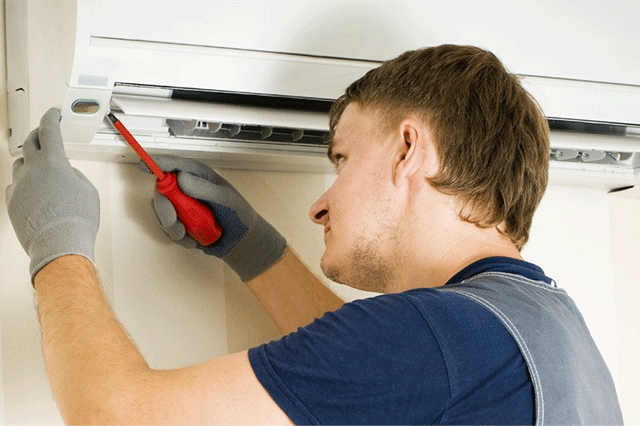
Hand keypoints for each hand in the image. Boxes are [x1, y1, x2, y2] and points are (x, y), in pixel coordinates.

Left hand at [5, 108, 99, 281]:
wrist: (59, 243)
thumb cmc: (76, 220)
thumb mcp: (87, 190)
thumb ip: (74, 174)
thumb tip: (65, 174)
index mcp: (54, 162)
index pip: (49, 130)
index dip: (51, 118)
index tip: (53, 114)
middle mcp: (32, 170)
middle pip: (30, 142)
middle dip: (38, 135)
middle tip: (44, 135)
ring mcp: (19, 185)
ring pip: (20, 164)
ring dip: (30, 161)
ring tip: (40, 168)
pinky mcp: (12, 200)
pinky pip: (15, 184)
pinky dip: (24, 183)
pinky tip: (34, 190)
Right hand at [141, 156, 285, 281]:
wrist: (241, 241)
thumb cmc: (238, 215)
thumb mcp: (225, 200)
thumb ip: (204, 189)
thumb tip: (181, 177)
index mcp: (199, 176)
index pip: (175, 165)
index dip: (158, 164)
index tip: (143, 166)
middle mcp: (187, 189)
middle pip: (161, 191)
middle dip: (164, 208)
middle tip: (173, 221)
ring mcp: (182, 206)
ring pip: (161, 212)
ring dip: (172, 227)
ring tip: (189, 235)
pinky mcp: (180, 223)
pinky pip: (168, 230)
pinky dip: (179, 238)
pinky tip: (194, 240)